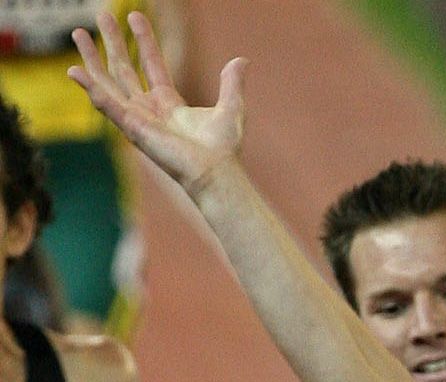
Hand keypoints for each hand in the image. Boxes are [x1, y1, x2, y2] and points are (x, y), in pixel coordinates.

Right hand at [69, 11, 244, 194]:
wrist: (216, 171)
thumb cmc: (222, 149)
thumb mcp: (230, 107)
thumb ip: (231, 83)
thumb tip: (242, 60)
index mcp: (168, 102)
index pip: (151, 63)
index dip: (144, 39)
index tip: (136, 15)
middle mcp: (149, 109)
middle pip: (124, 68)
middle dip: (112, 42)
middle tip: (102, 15)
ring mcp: (137, 118)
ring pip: (108, 82)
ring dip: (92, 58)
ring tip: (78, 33)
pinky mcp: (132, 128)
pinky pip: (107, 105)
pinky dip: (90, 88)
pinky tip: (74, 71)